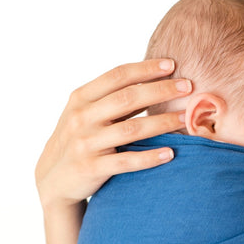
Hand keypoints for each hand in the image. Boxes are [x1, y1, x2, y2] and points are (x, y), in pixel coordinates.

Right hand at [35, 58, 191, 208]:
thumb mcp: (84, 114)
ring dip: (162, 122)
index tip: (172, 65)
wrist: (53, 179)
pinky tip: (170, 153)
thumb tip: (151, 81)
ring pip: (131, 129)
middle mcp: (82, 117)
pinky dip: (150, 157)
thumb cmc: (78, 140)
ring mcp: (86, 143)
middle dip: (161, 90)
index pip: (117, 76)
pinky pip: (127, 161)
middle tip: (189, 87)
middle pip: (128, 98)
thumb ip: (110, 99)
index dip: (146, 69)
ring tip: (186, 118)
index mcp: (81, 99)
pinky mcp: (92, 168)